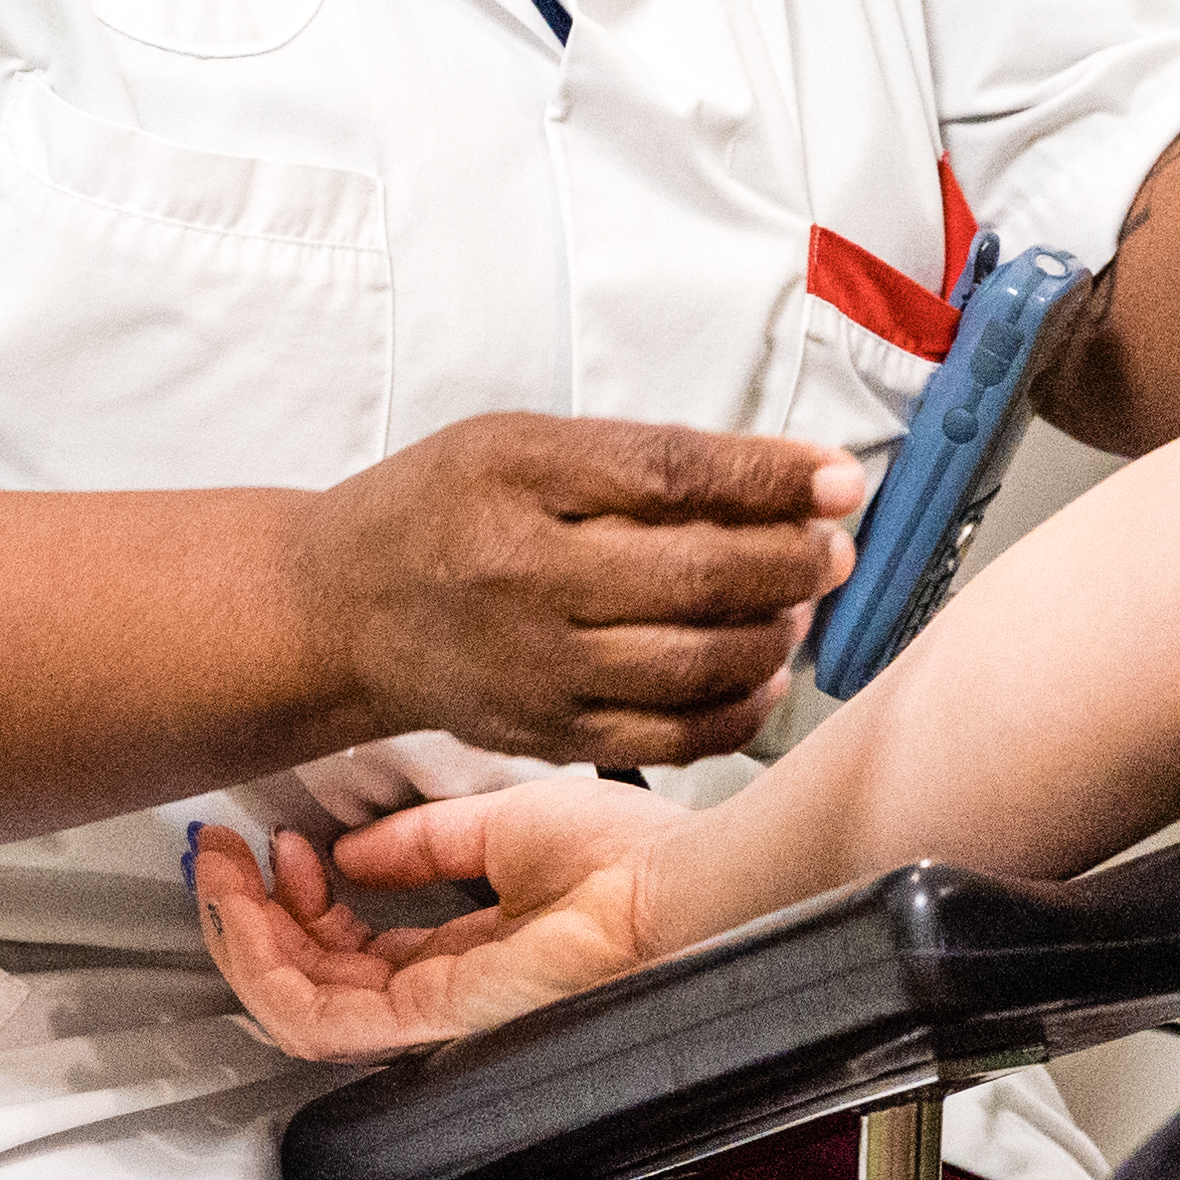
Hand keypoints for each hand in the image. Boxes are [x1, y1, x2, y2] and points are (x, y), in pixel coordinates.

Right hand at [196, 778, 691, 1060]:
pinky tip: (250, 907)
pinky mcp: (427, 1018)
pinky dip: (269, 962)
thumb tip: (349, 847)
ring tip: (220, 875)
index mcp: (468, 948)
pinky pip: (319, 1016)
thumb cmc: (632, 859)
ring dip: (244, 938)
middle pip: (313, 978)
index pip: (354, 945)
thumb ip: (423, 841)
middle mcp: (442, 990)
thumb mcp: (504, 825)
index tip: (283, 840)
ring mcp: (431, 1012)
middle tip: (221, 858)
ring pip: (298, 1003)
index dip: (303, 896)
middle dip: (251, 917)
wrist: (677, 888)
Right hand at [286, 415, 861, 767]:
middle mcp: (528, 580)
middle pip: (696, 576)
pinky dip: (735, 712)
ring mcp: (539, 669)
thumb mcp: (520, 443)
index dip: (771, 476)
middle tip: (834, 548)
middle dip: (791, 561)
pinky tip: (765, 676)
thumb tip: (775, 471)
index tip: (840, 476)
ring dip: (774, 634)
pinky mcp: (547, 735)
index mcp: (522, 482)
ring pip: (693, 663)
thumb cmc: (438, 509)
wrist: (338, 612)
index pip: (671, 475)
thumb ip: (637, 457)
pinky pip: (667, 736)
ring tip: (800, 605)